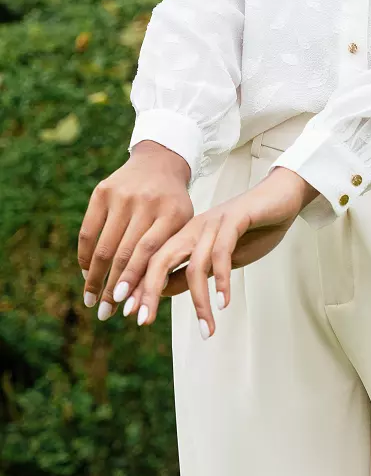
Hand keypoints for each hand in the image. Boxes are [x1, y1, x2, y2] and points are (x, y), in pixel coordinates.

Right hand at [78, 141, 194, 322]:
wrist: (160, 162)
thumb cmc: (173, 205)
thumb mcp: (182, 226)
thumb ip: (169, 255)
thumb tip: (148, 298)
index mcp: (172, 213)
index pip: (149, 252)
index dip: (134, 279)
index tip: (123, 305)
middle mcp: (146, 202)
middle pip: (124, 253)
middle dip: (112, 287)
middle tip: (105, 313)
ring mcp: (122, 195)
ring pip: (103, 246)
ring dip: (94, 278)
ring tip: (91, 300)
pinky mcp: (102, 191)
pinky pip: (88, 231)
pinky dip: (84, 256)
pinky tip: (86, 273)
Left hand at [121, 166, 318, 337]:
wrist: (281, 196)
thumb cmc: (251, 229)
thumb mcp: (217, 258)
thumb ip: (190, 272)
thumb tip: (161, 291)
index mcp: (185, 236)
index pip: (154, 263)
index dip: (139, 286)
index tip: (130, 314)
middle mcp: (194, 228)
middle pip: (161, 260)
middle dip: (148, 291)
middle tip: (142, 320)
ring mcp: (214, 223)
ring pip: (195, 265)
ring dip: (199, 301)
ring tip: (206, 329)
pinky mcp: (235, 220)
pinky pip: (222, 253)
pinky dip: (222, 280)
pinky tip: (224, 301)